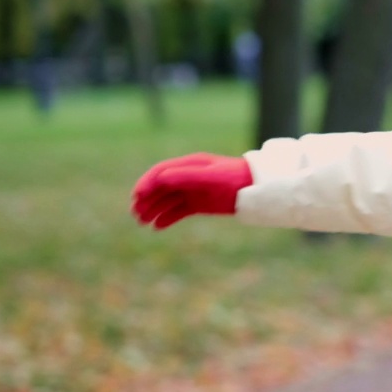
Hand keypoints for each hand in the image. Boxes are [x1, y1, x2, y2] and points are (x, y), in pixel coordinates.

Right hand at [132, 153, 251, 229]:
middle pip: (161, 187)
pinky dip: (167, 218)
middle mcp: (189, 176)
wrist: (257, 189)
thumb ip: (187, 177)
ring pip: (168, 200)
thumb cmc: (235, 179)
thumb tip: (161, 179)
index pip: (161, 172)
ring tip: (142, 222)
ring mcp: (194, 190)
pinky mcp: (200, 203)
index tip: (137, 197)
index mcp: (190, 165)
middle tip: (135, 214)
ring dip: (153, 209)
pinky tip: (157, 227)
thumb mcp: (210, 178)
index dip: (147, 183)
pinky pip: (179, 210)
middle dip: (146, 198)